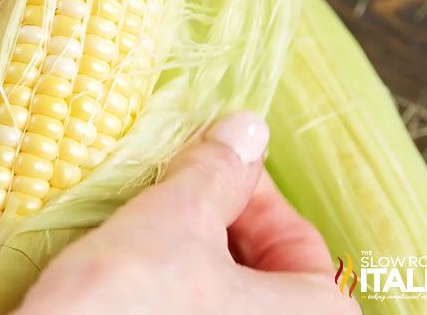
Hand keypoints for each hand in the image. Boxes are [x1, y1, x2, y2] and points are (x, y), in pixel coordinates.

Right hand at [17, 113, 359, 313]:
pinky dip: (170, 297)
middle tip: (170, 195)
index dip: (249, 189)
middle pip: (261, 272)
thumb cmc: (128, 307)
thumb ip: (217, 171)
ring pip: (222, 299)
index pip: (298, 239)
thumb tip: (246, 129)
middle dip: (215, 225)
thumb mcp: (174, 221)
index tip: (209, 163)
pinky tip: (130, 281)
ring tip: (144, 233)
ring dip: (189, 260)